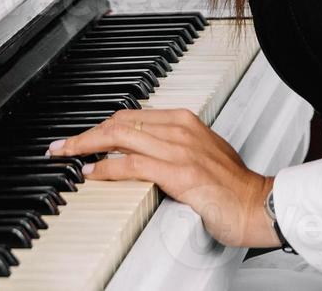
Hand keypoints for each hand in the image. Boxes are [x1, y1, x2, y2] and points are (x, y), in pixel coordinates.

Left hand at [46, 107, 280, 248]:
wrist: (259, 205)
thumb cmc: (233, 186)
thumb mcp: (200, 154)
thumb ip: (172, 147)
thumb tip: (140, 152)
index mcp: (184, 121)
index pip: (131, 116)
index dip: (100, 125)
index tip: (81, 137)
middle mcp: (180, 129)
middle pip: (120, 122)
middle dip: (85, 133)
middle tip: (62, 146)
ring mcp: (180, 149)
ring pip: (121, 137)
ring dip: (87, 146)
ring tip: (67, 156)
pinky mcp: (181, 172)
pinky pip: (133, 164)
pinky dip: (108, 167)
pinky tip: (94, 172)